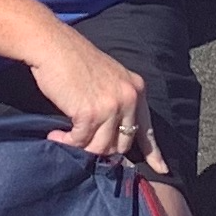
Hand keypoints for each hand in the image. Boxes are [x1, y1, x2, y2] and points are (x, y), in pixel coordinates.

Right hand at [29, 24, 152, 162]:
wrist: (52, 45)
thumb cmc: (74, 59)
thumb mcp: (109, 77)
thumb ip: (117, 102)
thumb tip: (113, 134)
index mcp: (136, 89)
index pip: (147, 128)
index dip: (154, 153)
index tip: (162, 170)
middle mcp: (129, 98)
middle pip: (122, 145)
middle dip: (103, 149)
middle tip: (82, 142)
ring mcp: (110, 107)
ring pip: (102, 148)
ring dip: (81, 147)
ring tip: (64, 137)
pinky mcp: (89, 114)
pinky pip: (80, 142)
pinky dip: (66, 142)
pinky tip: (55, 135)